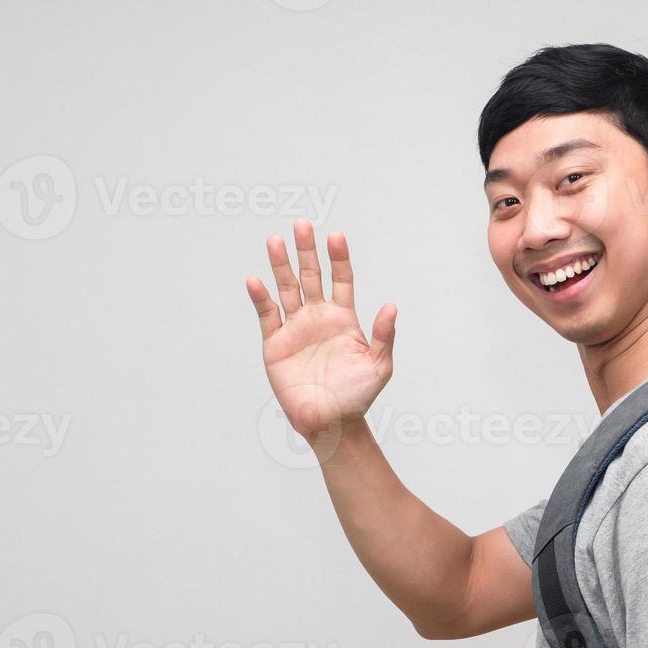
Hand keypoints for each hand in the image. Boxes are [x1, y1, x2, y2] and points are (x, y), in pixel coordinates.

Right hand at [245, 219, 396, 450]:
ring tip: (275, 240)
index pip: (341, 279)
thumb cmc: (357, 396)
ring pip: (287, 289)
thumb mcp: (379, 366)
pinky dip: (260, 299)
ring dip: (281, 265)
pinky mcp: (276, 344)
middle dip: (307, 251)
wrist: (330, 422)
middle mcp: (318, 317)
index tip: (336, 236)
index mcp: (343, 319)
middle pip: (311, 276)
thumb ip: (384, 336)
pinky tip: (256, 281)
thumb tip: (392, 306)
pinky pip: (267, 316)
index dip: (338, 258)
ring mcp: (296, 328)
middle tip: (302, 225)